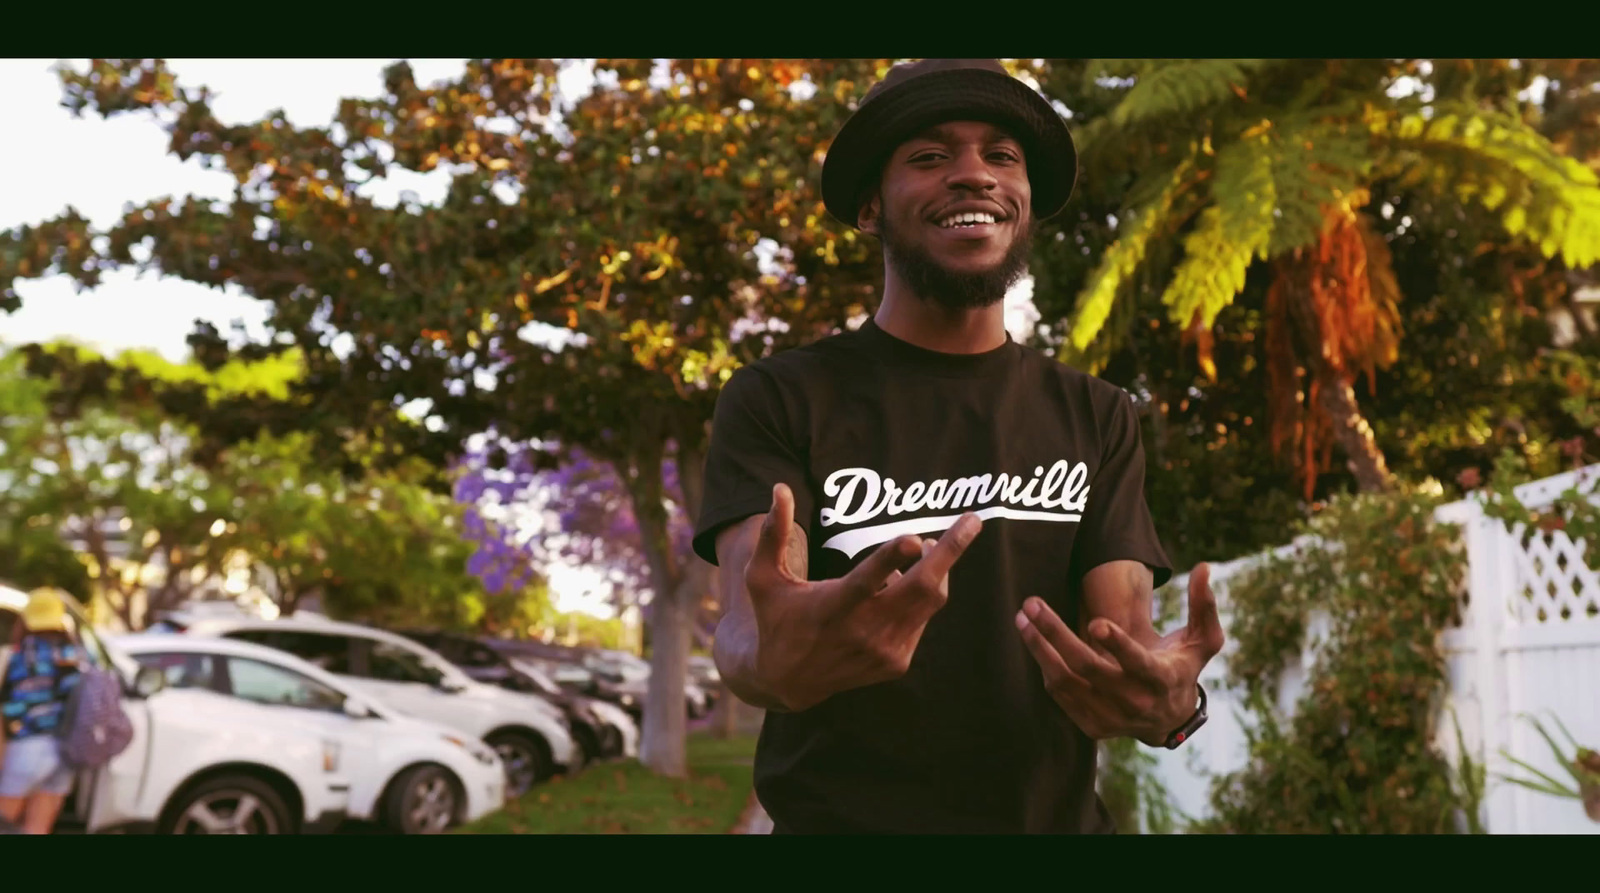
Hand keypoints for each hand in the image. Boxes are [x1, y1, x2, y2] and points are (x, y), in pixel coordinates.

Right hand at [743, 483, 982, 711]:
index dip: (890, 559)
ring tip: (927, 547)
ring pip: (929, 601)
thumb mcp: (763, 578)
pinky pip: (922, 619)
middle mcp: (863, 631)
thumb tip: (780, 489)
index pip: (866, 581)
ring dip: (937, 569)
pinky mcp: (896, 662)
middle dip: (950, 552)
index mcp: (831, 607)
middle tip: (972, 521)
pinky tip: (899, 587)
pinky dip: (919, 596)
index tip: (914, 537)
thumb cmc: (776, 617)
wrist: (788, 681)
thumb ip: (773, 534)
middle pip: (920, 589)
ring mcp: (884, 650)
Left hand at [1016, 563, 1224, 744]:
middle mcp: (1134, 702)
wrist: (1168, 719)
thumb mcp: (1203, 641)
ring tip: (1022, 619)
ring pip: (1066, 682)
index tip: (1096, 623)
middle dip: (1056, 634)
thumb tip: (1203, 567)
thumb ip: (1203, 605)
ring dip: (1040, 649)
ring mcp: (1111, 717)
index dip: (1118, 645)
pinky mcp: (1092, 726)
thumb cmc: (1183, 667)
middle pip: (1088, 667)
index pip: (1138, 663)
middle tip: (1032, 604)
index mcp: (1161, 679)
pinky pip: (1061, 695)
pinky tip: (1035, 640)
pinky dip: (1046, 667)